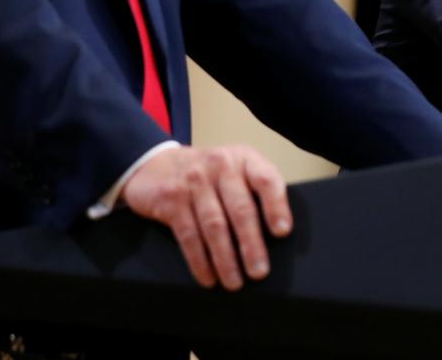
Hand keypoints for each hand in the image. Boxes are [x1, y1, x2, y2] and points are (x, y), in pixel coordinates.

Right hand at [121, 144, 291, 290]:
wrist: (158, 165)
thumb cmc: (211, 176)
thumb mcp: (237, 171)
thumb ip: (256, 192)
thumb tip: (278, 236)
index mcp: (244, 159)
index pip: (265, 179)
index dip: (276, 206)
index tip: (282, 232)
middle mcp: (220, 165)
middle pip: (240, 208)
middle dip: (251, 244)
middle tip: (259, 272)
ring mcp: (194, 181)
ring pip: (214, 225)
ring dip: (226, 259)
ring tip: (234, 282)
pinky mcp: (171, 199)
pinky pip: (188, 235)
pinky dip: (199, 260)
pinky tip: (208, 277)